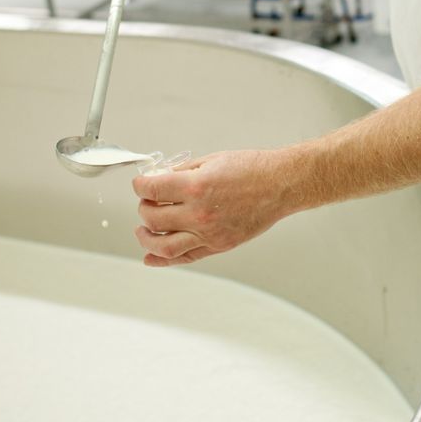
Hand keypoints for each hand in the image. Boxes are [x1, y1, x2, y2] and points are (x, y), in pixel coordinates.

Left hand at [132, 150, 293, 266]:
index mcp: (196, 187)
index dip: (140, 185)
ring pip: (163, 246)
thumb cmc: (252, 169)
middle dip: (143, 208)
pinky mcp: (218, 246)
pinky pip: (185, 258)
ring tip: (142, 231)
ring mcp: (209, 233)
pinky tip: (151, 257)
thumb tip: (161, 178)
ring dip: (146, 239)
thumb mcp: (212, 160)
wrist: (280, 185)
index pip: (152, 190)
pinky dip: (163, 261)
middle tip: (147, 202)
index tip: (141, 184)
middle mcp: (200, 213)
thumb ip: (183, 171)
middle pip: (152, 218)